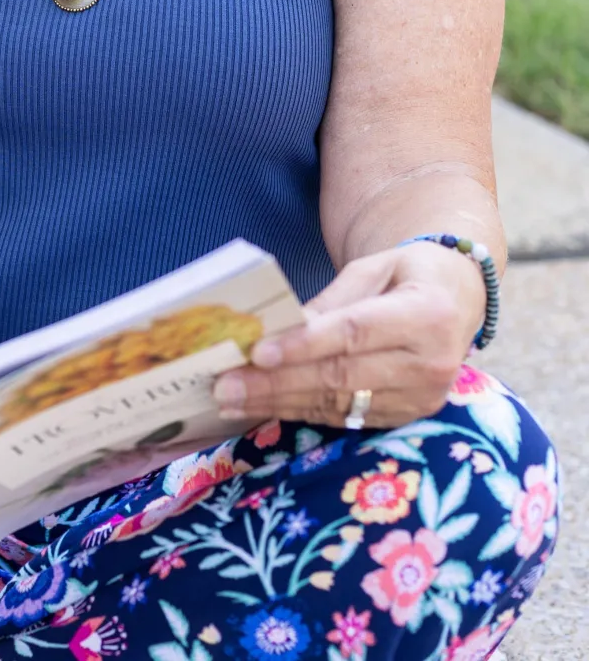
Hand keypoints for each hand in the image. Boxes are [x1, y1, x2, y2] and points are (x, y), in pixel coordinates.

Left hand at [212, 242, 487, 428]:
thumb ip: (333, 301)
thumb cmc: (410, 275)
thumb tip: (280, 329)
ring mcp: (422, 397)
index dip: (304, 345)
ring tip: (231, 399)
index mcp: (426, 315)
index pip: (354, 334)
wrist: (459, 301)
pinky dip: (300, 411)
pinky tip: (263, 407)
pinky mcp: (409, 417)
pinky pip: (346, 417)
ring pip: (339, 403)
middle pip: (341, 377)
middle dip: (277, 382)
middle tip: (226, 383)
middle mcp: (431, 363)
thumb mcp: (374, 269)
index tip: (257, 351)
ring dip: (280, 403)